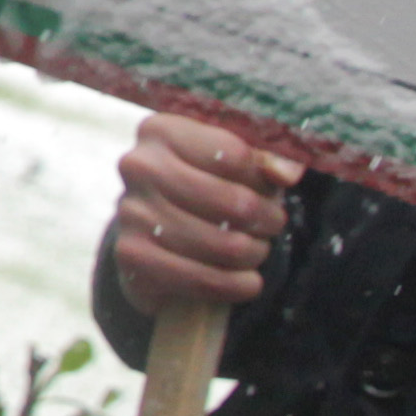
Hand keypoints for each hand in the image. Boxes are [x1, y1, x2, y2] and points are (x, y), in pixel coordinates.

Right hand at [114, 111, 296, 312]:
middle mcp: (138, 165)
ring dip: (253, 254)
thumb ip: (269, 159)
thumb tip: (286, 174)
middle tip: (271, 224)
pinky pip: (201, 278)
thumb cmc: (207, 187)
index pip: (236, 154)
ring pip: (222, 244)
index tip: (268, 189)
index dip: (265, 179)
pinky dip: (234, 285)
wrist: (155, 232)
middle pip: (234, 202)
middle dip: (267, 220)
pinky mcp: (132, 254)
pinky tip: (246, 281)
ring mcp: (130, 210)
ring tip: (255, 249)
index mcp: (162, 130)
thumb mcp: (238, 163)